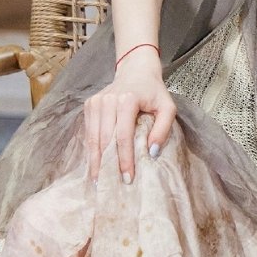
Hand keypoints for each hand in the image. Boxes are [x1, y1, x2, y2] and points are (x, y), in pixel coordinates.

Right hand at [83, 56, 174, 184]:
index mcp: (127, 100)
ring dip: (95, 161)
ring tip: (98, 180)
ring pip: (93, 138)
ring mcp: (95, 102)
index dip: (124, 159)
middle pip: (105, 140)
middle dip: (107, 164)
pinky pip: (88, 132)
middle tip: (109, 186)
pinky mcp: (89, 105)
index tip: (127, 178)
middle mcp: (107, 101)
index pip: (123, 136)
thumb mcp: (167, 107)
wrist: (136, 70)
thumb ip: (163, 129)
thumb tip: (151, 153)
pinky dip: (91, 150)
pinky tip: (95, 164)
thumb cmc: (153, 91)